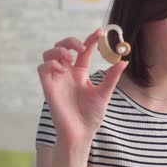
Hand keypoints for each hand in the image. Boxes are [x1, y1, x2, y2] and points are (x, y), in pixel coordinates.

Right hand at [37, 28, 127, 151]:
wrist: (81, 133)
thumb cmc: (91, 116)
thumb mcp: (104, 93)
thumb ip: (111, 77)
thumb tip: (124, 62)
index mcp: (80, 73)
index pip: (83, 51)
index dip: (90, 40)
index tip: (99, 32)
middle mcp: (67, 73)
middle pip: (63, 47)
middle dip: (70, 41)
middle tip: (81, 48)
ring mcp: (57, 79)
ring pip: (49, 54)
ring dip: (58, 50)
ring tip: (70, 58)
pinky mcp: (48, 87)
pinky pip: (42, 68)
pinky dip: (51, 64)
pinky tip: (62, 69)